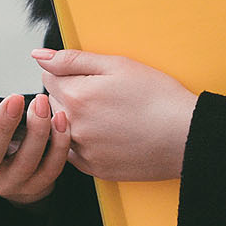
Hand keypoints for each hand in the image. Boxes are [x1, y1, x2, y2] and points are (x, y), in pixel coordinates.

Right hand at [0, 90, 72, 205]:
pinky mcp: (35, 187)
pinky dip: (59, 144)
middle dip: (2, 126)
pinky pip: (51, 168)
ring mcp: (8, 184)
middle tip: (14, 99)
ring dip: (38, 132)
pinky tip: (60, 121)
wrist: (12, 174)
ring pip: (25, 162)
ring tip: (43, 105)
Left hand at [32, 48, 196, 181]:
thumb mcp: (117, 64)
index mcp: (76, 96)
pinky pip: (74, 153)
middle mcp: (74, 127)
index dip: (67, 72)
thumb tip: (39, 55)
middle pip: (52, 103)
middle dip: (68, 94)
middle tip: (102, 94)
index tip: (89, 76)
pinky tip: (107, 133)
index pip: (47, 77)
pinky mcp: (95, 169)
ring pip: (62, 129)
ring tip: (106, 114)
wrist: (187, 136)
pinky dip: (84, 142)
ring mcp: (83, 151)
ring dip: (75, 119)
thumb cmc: (158, 97)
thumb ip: (72, 59)